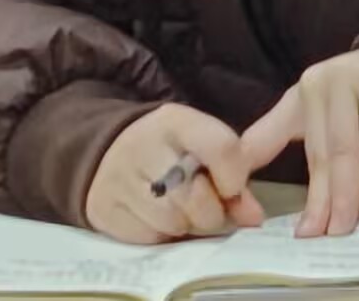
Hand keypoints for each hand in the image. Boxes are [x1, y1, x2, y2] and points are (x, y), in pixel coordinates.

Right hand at [86, 104, 266, 243]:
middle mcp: (144, 145)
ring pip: (174, 222)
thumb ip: (236, 170)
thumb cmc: (169, 150)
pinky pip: (151, 238)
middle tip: (205, 202)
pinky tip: (157, 218)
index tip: (233, 189)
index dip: (234, 178)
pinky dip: (162, 236)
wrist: (107, 155)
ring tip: (180, 209)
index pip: (221, 148)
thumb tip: (254, 216)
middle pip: (197, 196)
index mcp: (176, 121)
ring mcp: (119, 179)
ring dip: (186, 225)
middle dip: (210, 210)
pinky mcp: (104, 211)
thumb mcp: (203, 142)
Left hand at [240, 47, 358, 237]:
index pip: (299, 148)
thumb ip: (270, 137)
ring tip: (346, 226)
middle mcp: (328, 84)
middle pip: (327, 152)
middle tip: (323, 235)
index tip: (299, 230)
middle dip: (325, 200)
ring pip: (352, 150)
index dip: (298, 188)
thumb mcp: (303, 110)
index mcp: (304, 92)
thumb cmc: (342, 97)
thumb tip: (234, 176)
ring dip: (351, 194)